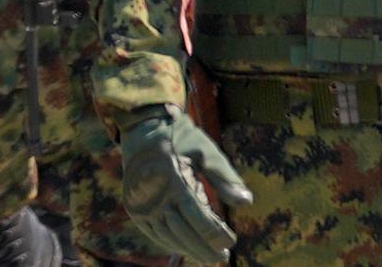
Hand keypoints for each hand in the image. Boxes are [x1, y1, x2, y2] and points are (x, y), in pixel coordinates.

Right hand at [121, 110, 252, 262]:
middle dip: (205, 248)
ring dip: (190, 250)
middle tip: (223, 257)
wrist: (140, 127)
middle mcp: (153, 194)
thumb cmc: (179, 137)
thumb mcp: (205, 150)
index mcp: (172, 178)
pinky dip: (172, 243)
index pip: (198, 216)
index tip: (232, 243)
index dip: (216, 234)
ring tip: (209, 257)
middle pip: (183, 231)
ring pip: (168, 235)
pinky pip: (155, 232)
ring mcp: (141, 203)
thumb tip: (247, 202)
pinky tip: (188, 249)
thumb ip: (225, 178)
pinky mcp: (134, 207)